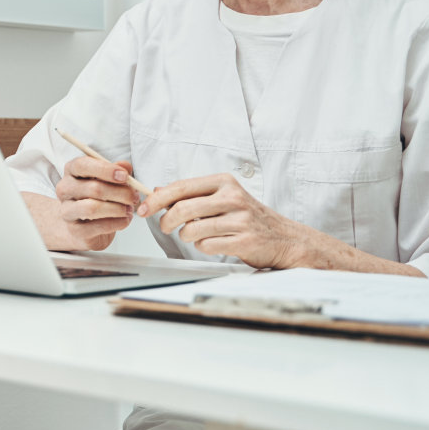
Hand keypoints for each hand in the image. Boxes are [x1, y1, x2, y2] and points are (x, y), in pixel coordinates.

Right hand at [28, 156, 140, 251]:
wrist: (83, 226)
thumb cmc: (96, 198)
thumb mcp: (106, 180)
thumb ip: (116, 171)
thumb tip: (125, 166)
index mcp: (71, 171)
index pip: (82, 165)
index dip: (105, 169)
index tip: (124, 176)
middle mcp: (65, 189)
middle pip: (93, 188)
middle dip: (120, 193)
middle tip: (134, 197)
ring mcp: (67, 210)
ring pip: (93, 208)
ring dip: (117, 209)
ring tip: (128, 210)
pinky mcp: (74, 230)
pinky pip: (98, 226)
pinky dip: (117, 223)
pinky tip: (124, 220)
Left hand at [137, 172, 314, 267]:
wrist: (285, 238)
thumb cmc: (248, 217)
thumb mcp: (223, 197)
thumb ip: (192, 194)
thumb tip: (158, 191)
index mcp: (223, 182)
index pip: (181, 187)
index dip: (157, 199)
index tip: (143, 208)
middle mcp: (232, 197)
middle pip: (183, 209)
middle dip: (166, 221)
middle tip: (165, 227)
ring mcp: (239, 219)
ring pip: (192, 230)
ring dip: (187, 236)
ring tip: (195, 235)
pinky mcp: (244, 240)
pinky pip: (207, 246)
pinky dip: (203, 247)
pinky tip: (212, 243)